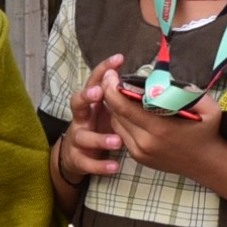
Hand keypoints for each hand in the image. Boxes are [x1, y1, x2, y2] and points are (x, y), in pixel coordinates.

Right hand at [53, 58, 128, 182]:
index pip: (94, 81)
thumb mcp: (109, 111)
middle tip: (100, 93)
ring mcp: (77, 138)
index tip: (119, 59)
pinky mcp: (78, 158)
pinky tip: (114, 167)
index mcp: (90, 104)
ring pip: (83, 136)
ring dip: (100, 138)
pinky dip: (101, 165)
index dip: (104, 70)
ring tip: (117, 141)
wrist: (77, 157)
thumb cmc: (99, 128)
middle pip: (77, 102)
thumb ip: (122, 99)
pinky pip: (87, 163)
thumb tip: (149, 82)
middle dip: (87, 96)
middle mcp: (80, 118)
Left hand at [102, 77, 226, 192]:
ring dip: (115, 107)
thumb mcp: (208, 108)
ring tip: (119, 91)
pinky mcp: (138, 157)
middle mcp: (145, 142)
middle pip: (116, 114)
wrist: (207, 163)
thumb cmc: (208, 131)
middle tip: (110, 78)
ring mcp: (140, 152)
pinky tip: (128, 109)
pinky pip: (122, 133)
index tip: (111, 74)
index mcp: (160, 128)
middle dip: (110, 94)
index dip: (112, 88)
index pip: (124, 107)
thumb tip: (163, 80)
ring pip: (116, 124)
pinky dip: (122, 119)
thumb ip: (187, 92)